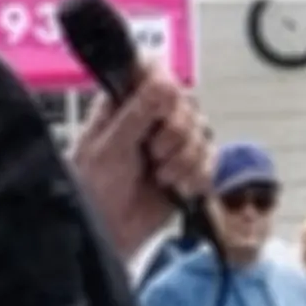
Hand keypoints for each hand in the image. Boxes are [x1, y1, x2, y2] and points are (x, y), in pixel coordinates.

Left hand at [68, 64, 210, 259]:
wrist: (108, 233)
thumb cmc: (94, 188)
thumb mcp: (109, 147)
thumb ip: (137, 113)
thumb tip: (164, 83)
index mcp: (125, 104)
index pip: (154, 72)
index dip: (164, 85)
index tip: (161, 106)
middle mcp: (152, 118)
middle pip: (187, 104)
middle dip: (176, 133)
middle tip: (153, 152)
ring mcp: (173, 143)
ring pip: (202, 133)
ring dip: (184, 160)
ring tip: (161, 177)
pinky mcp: (190, 168)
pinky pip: (211, 161)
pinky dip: (196, 177)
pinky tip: (176, 189)